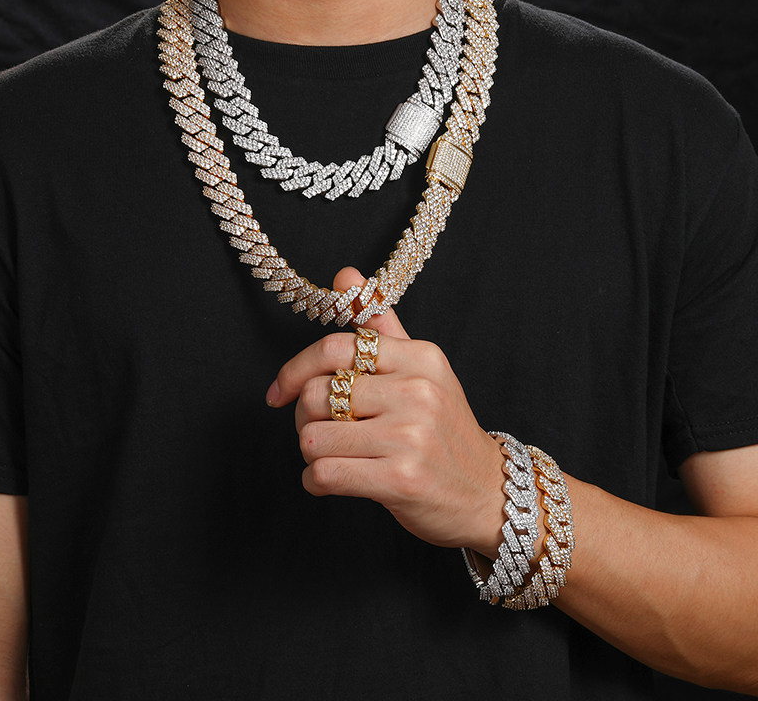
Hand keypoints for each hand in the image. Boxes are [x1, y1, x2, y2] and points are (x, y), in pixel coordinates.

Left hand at [266, 267, 505, 554]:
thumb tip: (345, 275)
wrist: (487, 492)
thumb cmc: (444, 431)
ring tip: (332, 458)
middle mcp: (417, 391)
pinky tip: (331, 480)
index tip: (280, 391)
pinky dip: (315, 481)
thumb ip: (382, 326)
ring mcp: (410, 436)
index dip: (294, 369)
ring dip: (310, 453)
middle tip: (319, 431)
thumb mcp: (422, 372)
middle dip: (304, 417)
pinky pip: (324, 473)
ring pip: (313, 437)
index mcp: (420, 358)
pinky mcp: (401, 479)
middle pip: (316, 394)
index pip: (335, 348)